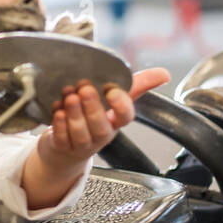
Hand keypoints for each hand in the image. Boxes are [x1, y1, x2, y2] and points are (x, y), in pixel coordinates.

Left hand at [36, 67, 170, 172]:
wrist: (66, 148)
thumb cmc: (93, 119)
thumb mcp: (114, 100)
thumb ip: (137, 85)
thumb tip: (164, 74)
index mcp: (115, 122)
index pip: (125, 117)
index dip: (121, 105)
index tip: (113, 91)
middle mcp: (100, 134)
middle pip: (100, 125)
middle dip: (93, 106)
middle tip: (85, 88)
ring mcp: (82, 143)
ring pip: (80, 132)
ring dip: (74, 113)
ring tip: (69, 97)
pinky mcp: (63, 147)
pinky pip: (62, 138)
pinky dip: (59, 124)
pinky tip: (57, 111)